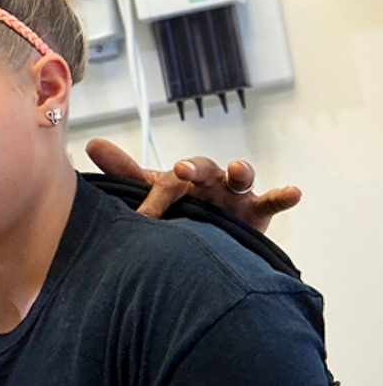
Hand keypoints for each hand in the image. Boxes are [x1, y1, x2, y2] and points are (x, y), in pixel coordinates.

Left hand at [85, 138, 301, 234]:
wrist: (206, 242)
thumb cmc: (178, 209)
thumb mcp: (152, 192)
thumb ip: (124, 172)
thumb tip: (92, 144)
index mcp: (183, 177)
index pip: (172, 176)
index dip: (163, 185)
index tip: (153, 198)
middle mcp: (209, 181)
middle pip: (204, 168)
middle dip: (195, 168)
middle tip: (182, 170)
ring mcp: (234, 197)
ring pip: (240, 178)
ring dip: (241, 171)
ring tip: (239, 170)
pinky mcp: (257, 214)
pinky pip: (272, 202)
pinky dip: (283, 196)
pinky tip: (293, 192)